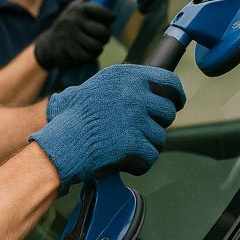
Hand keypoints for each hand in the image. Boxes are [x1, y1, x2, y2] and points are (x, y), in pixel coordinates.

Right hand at [30, 64, 184, 191]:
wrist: (62, 142)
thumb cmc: (72, 118)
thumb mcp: (94, 87)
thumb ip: (122, 86)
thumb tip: (150, 90)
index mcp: (125, 76)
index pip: (168, 81)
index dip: (176, 94)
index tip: (177, 103)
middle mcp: (133, 94)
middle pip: (167, 111)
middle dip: (157, 124)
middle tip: (139, 131)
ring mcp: (135, 118)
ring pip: (159, 137)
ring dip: (145, 145)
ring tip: (123, 147)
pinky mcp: (134, 143)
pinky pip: (150, 156)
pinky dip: (139, 163)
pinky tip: (124, 161)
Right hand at [34, 0, 114, 70]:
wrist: (49, 44)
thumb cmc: (68, 23)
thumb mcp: (76, 6)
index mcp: (80, 8)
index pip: (105, 13)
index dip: (109, 18)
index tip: (107, 20)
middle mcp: (75, 21)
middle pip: (104, 33)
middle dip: (105, 36)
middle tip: (100, 36)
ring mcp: (71, 37)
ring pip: (97, 46)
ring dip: (97, 47)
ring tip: (92, 44)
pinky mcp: (69, 51)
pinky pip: (89, 57)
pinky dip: (89, 56)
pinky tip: (83, 51)